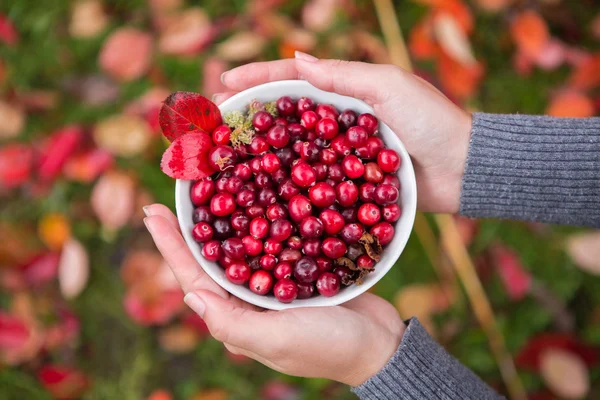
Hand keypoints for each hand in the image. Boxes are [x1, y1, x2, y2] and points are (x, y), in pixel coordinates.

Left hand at [143, 204, 404, 385]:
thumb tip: (191, 299)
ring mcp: (275, 284)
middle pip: (213, 257)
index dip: (171, 246)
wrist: (378, 346)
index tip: (151, 212)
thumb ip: (233, 322)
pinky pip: (274, 241)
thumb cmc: (327, 346)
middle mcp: (251, 300)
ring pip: (242, 246)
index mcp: (238, 317)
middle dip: (190, 227)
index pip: (195, 279)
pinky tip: (258, 197)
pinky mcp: (300, 271)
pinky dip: (262, 220)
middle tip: (173, 194)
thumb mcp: (277, 339)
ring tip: (208, 190)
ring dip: (224, 219)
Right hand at [216, 52, 471, 212]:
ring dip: (261, 150)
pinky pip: (312, 181)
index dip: (257, 78)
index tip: (223, 83)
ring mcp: (340, 154)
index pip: (292, 80)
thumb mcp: (389, 87)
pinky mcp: (348, 183)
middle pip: (285, 115)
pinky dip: (287, 182)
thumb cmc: (430, 121)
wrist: (464, 168)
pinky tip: (263, 190)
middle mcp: (337, 121)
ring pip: (293, 149)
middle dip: (250, 115)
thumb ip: (343, 76)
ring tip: (228, 155)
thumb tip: (296, 59)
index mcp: (345, 90)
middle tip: (216, 120)